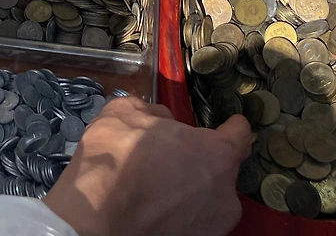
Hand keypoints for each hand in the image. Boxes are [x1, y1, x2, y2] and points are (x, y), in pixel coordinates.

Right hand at [43, 97, 251, 235]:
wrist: (95, 213)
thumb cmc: (115, 159)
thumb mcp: (127, 112)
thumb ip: (156, 113)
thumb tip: (163, 122)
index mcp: (217, 155)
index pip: (240, 135)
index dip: (231, 127)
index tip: (228, 126)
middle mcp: (224, 194)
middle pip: (221, 170)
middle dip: (201, 162)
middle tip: (170, 158)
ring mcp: (212, 226)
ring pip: (207, 199)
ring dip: (191, 191)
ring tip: (157, 187)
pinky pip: (193, 222)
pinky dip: (179, 214)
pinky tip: (153, 207)